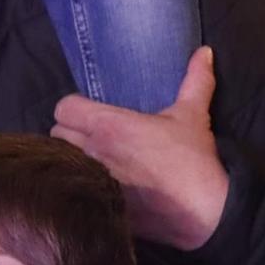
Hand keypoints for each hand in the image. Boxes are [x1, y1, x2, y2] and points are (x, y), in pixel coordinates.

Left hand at [52, 46, 229, 251]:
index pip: (63, 108)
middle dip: (71, 134)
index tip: (90, 114)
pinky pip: (74, 189)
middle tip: (93, 138)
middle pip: (57, 134)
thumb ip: (195, 80)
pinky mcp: (98, 205)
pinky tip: (100, 187)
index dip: (74, 109)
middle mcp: (92, 151)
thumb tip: (205, 51)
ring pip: (62, 162)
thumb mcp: (192, 116)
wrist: (208, 213)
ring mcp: (92, 180)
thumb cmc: (195, 160)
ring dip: (72, 158)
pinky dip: (81, 186)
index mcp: (108, 125)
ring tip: (95, 161)